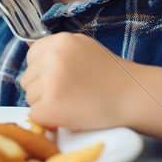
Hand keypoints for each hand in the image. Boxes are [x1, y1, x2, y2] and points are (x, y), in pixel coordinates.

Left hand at [20, 32, 161, 138]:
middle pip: (28, 79)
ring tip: (71, 103)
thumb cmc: (112, 74)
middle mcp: (51, 58)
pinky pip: (36, 115)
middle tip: (68, 94)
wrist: (133, 97)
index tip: (59, 79)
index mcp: (59, 41)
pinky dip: (49, 120)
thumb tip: (31, 52)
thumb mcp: (84, 47)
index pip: (31, 57)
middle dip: (42, 89)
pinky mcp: (51, 106)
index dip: (42, 71)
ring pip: (30, 98)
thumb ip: (59, 49)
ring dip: (45, 104)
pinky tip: (68, 115)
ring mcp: (50, 82)